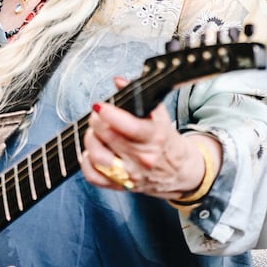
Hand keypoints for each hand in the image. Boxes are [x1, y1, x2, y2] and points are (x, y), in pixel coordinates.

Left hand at [80, 77, 219, 198]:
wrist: (180, 172)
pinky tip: (90, 151)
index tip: (100, 105)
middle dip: (97, 121)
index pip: (129, 126)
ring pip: (98, 157)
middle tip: (97, 115)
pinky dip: (86, 162)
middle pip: (108, 137)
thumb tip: (118, 81)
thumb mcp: (160, 116)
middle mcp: (143, 158)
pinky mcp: (122, 186)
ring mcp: (131, 174)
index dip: (109, 113)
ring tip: (93, 132)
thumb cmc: (167, 141)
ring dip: (90, 140)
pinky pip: (95, 177)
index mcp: (154, 137)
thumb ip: (139, 97)